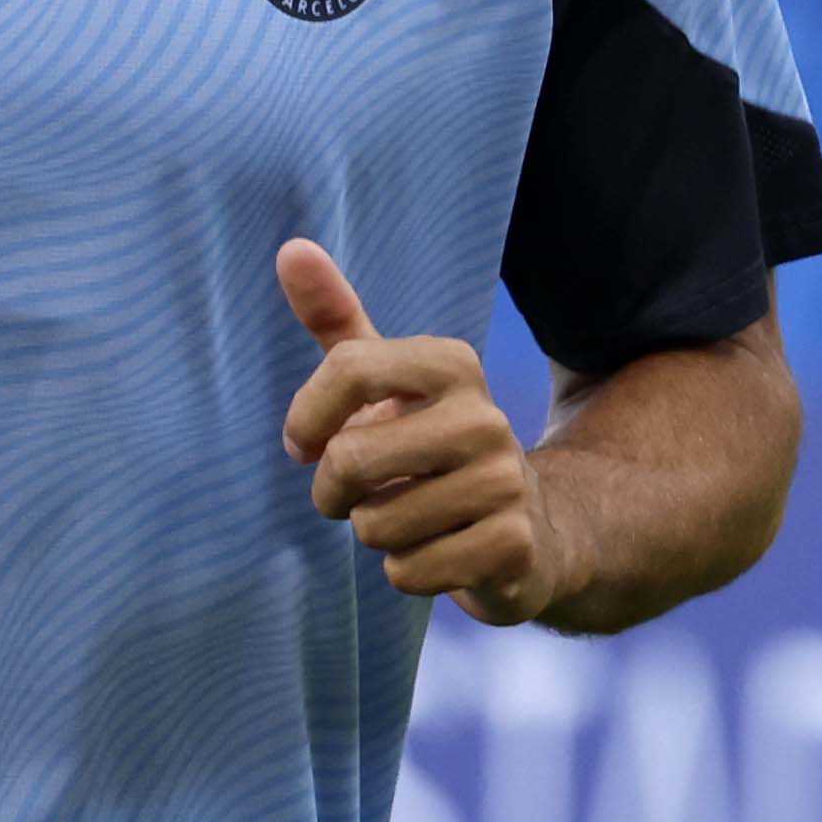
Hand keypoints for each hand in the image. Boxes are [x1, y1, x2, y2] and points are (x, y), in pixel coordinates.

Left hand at [279, 241, 584, 625]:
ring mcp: (505, 481)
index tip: (305, 444)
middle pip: (351, 458)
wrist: (531, 527)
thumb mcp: (388, 384)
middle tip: (363, 494)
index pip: (347, 369)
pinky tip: (441, 552)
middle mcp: (485, 416)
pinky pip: (409, 572)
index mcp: (453, 364)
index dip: (307, 417)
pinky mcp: (512, 545)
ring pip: (376, 525)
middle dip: (336, 494)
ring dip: (378, 534)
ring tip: (414, 519)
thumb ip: (337, 319)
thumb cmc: (432, 449)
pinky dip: (409, 573)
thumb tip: (290, 248)